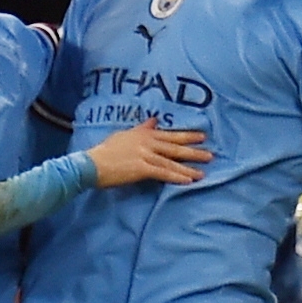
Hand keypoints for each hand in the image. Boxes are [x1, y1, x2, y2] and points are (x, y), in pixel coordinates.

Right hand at [84, 119, 210, 186]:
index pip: (169, 134)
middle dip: (193, 150)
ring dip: (188, 167)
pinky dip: (176, 177)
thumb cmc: (104, 151)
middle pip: (175, 146)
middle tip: (210, 154)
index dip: (186, 135)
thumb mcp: (123, 135)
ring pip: (171, 161)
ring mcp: (145, 155)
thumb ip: (141, 128)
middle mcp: (147, 142)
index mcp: (143, 134)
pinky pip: (163, 173)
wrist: (91, 164)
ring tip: (203, 172)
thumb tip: (154, 121)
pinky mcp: (141, 168)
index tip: (201, 136)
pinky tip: (188, 181)